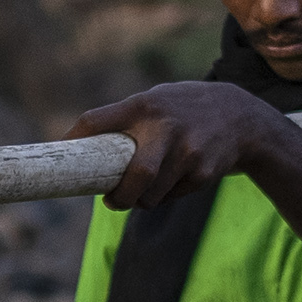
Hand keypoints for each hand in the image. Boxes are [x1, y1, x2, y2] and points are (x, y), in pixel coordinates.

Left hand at [70, 79, 293, 211]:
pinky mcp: (203, 173)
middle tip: (111, 200)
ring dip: (141, 200)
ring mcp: (187, 152)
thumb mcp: (156, 101)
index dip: (73, 140)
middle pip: (135, 177)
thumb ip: (125, 118)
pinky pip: (171, 196)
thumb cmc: (183, 110)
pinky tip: (175, 178)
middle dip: (119, 198)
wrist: (240, 117)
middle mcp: (165, 127)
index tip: (60, 154)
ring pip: (150, 195)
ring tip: (143, 190)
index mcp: (144, 106)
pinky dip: (165, 195)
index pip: (96, 121)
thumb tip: (76, 147)